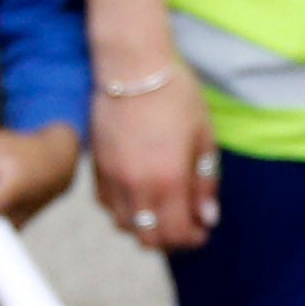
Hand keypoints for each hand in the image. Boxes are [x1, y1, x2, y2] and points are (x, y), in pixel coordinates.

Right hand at [90, 74, 216, 254]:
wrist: (132, 66)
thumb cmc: (174, 95)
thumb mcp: (204, 137)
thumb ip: (205, 182)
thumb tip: (208, 217)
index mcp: (169, 180)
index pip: (177, 234)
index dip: (193, 239)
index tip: (202, 230)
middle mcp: (137, 186)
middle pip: (149, 239)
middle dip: (171, 239)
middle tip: (186, 225)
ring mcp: (113, 178)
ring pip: (125, 226)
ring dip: (145, 227)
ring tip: (163, 211)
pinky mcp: (97, 167)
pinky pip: (108, 205)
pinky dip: (124, 210)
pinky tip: (139, 195)